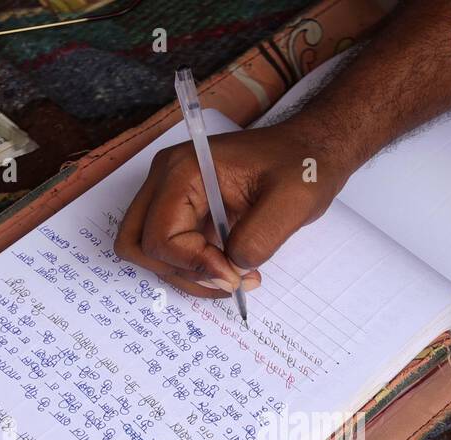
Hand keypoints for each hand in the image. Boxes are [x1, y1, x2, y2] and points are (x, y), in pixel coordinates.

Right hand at [114, 120, 349, 298]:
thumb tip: (230, 272)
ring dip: (189, 276)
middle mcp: (166, 179)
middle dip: (182, 273)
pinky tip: (235, 269)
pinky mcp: (185, 210)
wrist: (311, 150)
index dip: (194, 265)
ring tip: (239, 277)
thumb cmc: (303, 166)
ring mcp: (172, 194)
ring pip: (150, 253)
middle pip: (139, 245)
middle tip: (231, 279)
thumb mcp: (292, 203)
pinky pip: (171, 251)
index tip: (236, 275)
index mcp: (184, 170)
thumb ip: (257, 240)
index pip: (160, 236)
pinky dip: (196, 270)